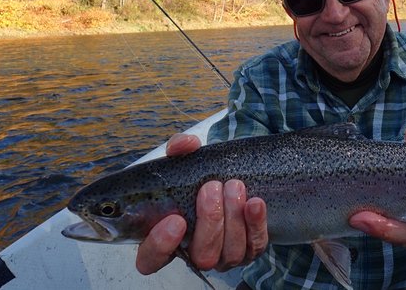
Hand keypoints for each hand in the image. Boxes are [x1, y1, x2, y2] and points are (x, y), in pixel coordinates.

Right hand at [136, 134, 268, 273]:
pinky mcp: (249, 250)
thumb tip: (185, 145)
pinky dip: (255, 224)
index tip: (175, 219)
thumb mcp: (185, 159)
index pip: (150, 260)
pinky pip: (255, 245)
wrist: (230, 178)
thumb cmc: (199, 176)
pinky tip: (254, 202)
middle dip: (209, 221)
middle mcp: (193, 253)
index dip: (160, 246)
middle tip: (211, 188)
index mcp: (165, 239)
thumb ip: (179, 149)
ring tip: (234, 186)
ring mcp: (222, 256)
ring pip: (229, 253)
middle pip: (201, 255)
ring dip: (233, 219)